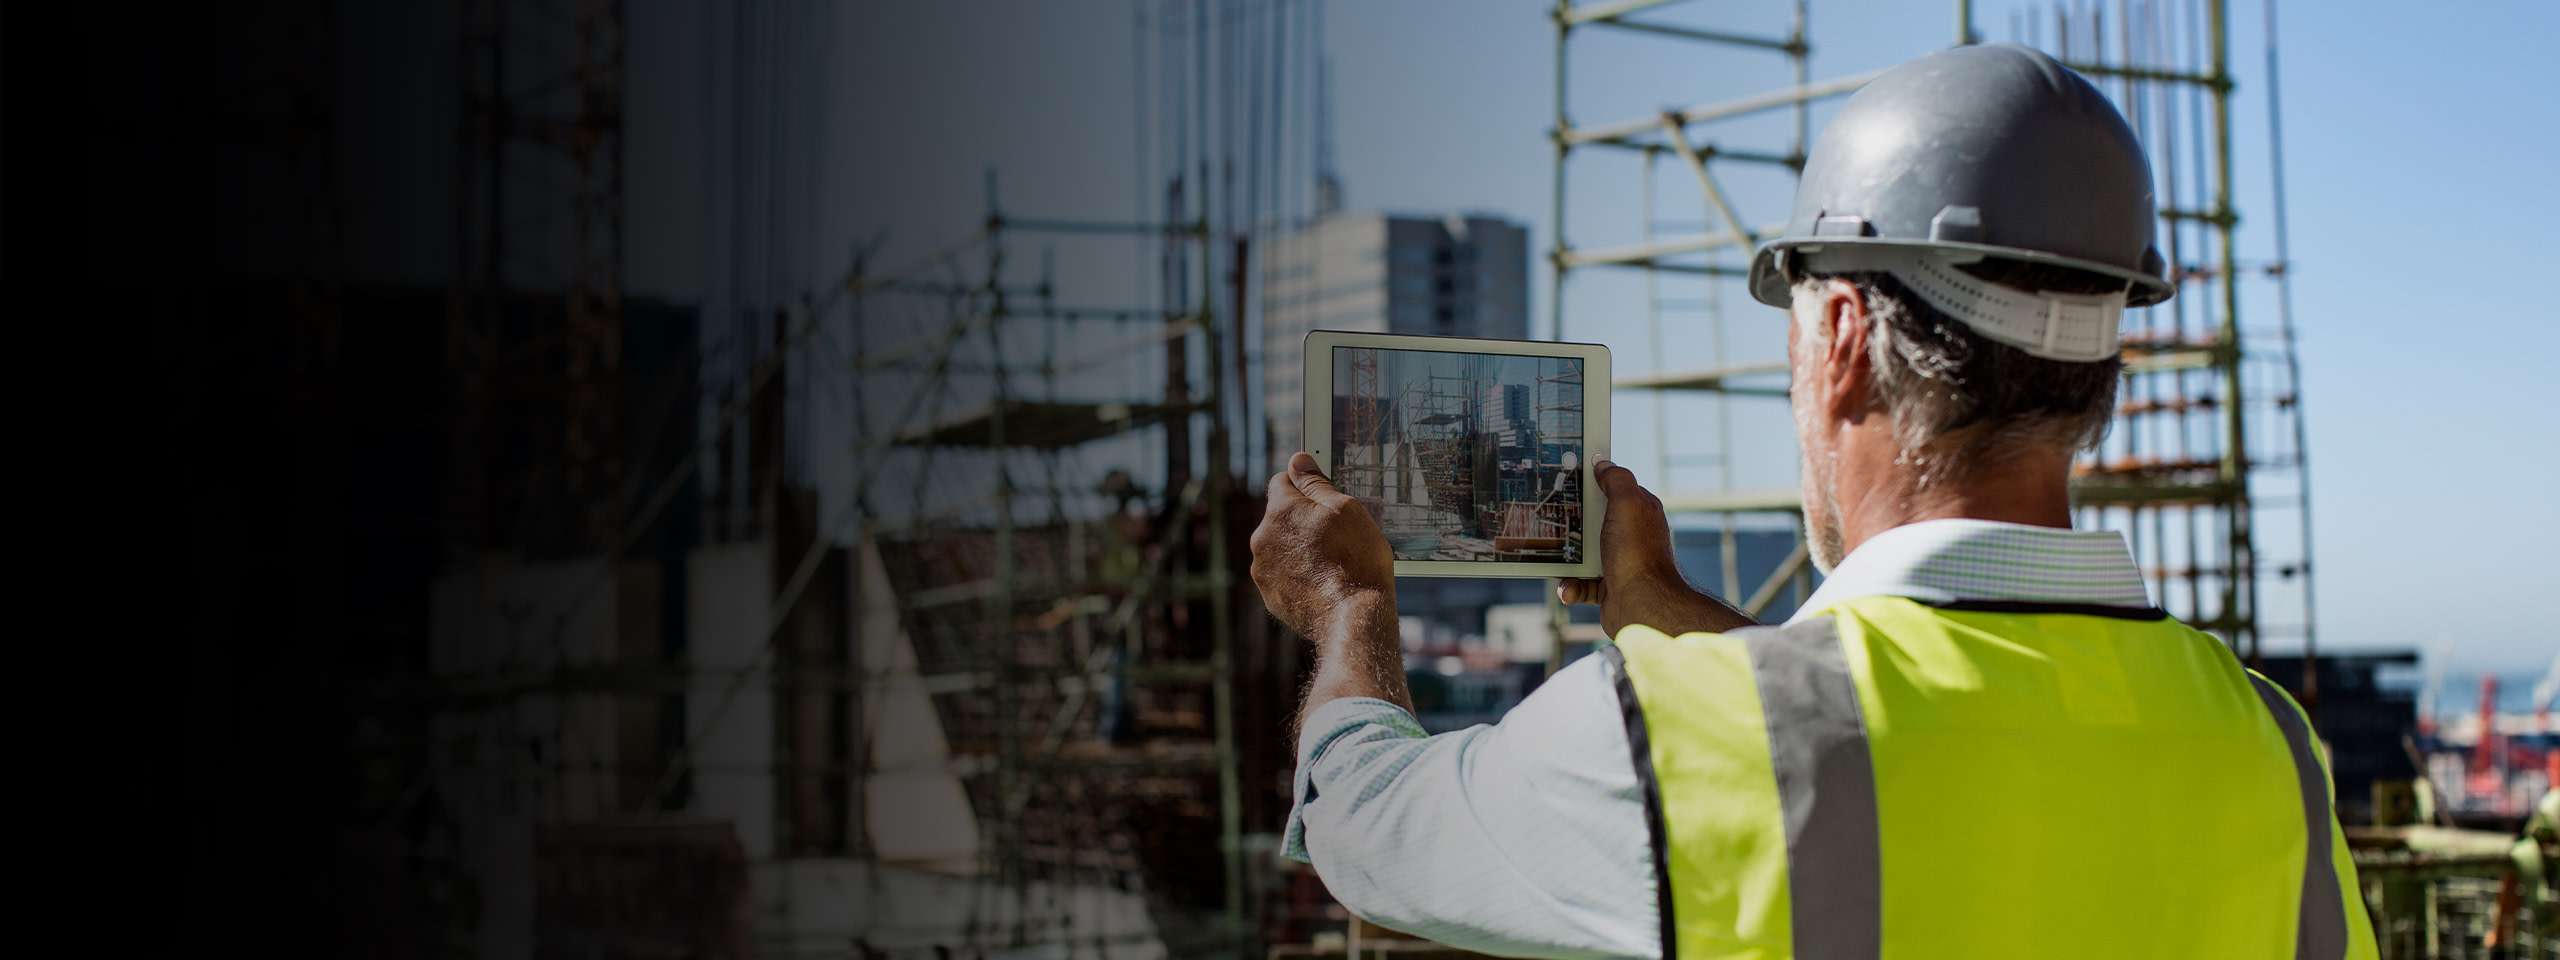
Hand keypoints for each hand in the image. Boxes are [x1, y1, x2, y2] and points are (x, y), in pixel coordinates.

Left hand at [1250, 452, 1397, 643]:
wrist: (1353, 618)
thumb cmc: (1356, 560)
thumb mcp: (1345, 509)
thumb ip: (1316, 483)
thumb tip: (1298, 460)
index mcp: (1280, 511)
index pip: (1283, 480)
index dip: (1305, 485)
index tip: (1324, 498)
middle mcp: (1262, 538)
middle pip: (1281, 516)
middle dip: (1302, 520)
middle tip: (1335, 535)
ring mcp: (1263, 570)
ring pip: (1280, 546)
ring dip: (1299, 548)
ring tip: (1331, 563)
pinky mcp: (1270, 596)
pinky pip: (1282, 575)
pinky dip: (1298, 574)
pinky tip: (1322, 582)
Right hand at [1557, 461, 1754, 637]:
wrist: (1641, 606)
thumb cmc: (1636, 554)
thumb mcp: (1628, 503)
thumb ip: (1617, 479)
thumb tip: (1604, 463)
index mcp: (1638, 512)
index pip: (1613, 490)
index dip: (1592, 484)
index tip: (1568, 481)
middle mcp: (1630, 536)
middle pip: (1591, 521)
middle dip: (1571, 525)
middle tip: (1553, 523)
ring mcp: (1618, 562)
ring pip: (1581, 554)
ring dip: (1565, 559)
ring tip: (1557, 561)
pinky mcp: (1607, 587)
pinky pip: (1580, 583)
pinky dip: (1571, 587)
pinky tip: (1569, 587)